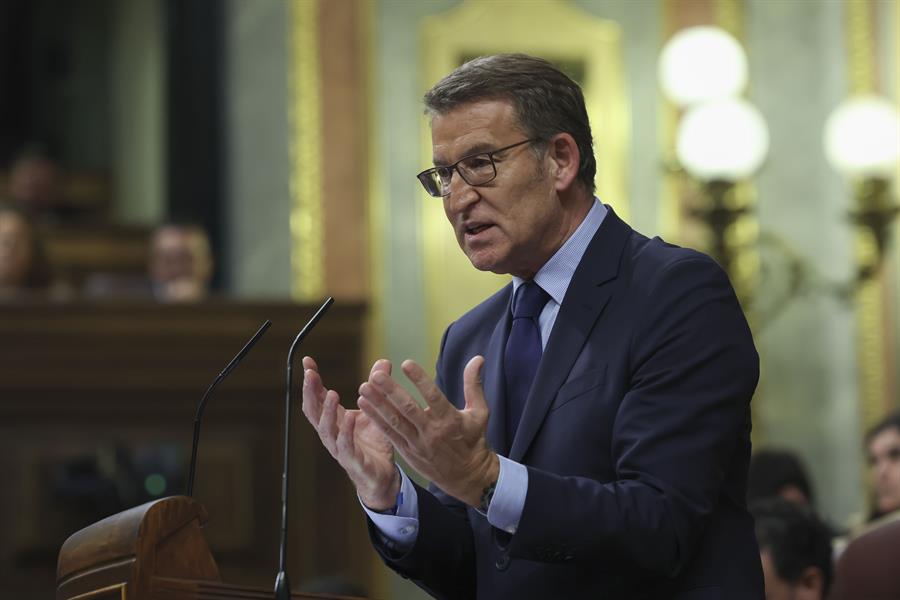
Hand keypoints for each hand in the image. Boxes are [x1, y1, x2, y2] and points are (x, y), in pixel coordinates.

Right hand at [300, 356, 398, 509]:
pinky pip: (345, 446)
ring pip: (326, 429)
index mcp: (335, 419)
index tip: (307, 361)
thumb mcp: (375, 410)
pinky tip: (349, 417)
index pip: (317, 397)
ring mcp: (339, 448)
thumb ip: (376, 388)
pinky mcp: (352, 461)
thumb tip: (384, 362)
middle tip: (310, 374)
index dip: (311, 381)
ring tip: (331, 393)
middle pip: (313, 412)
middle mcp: (332, 433)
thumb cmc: (373, 443)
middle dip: (310, 392)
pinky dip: (345, 431)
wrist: (382, 476)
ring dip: (326, 410)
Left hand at [358, 355, 498, 507]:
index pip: (433, 397)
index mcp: (450, 420)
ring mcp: (417, 443)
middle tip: (376, 375)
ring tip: (363, 387)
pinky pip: (389, 433)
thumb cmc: (473, 439)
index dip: (420, 380)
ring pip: (395, 421)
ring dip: (377, 404)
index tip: (406, 363)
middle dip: (391, 391)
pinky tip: (364, 404)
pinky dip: (376, 419)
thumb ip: (474, 384)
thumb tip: (478, 358)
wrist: (466, 476)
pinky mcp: (407, 451)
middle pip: (408, 409)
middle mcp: (432, 432)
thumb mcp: (479, 412)